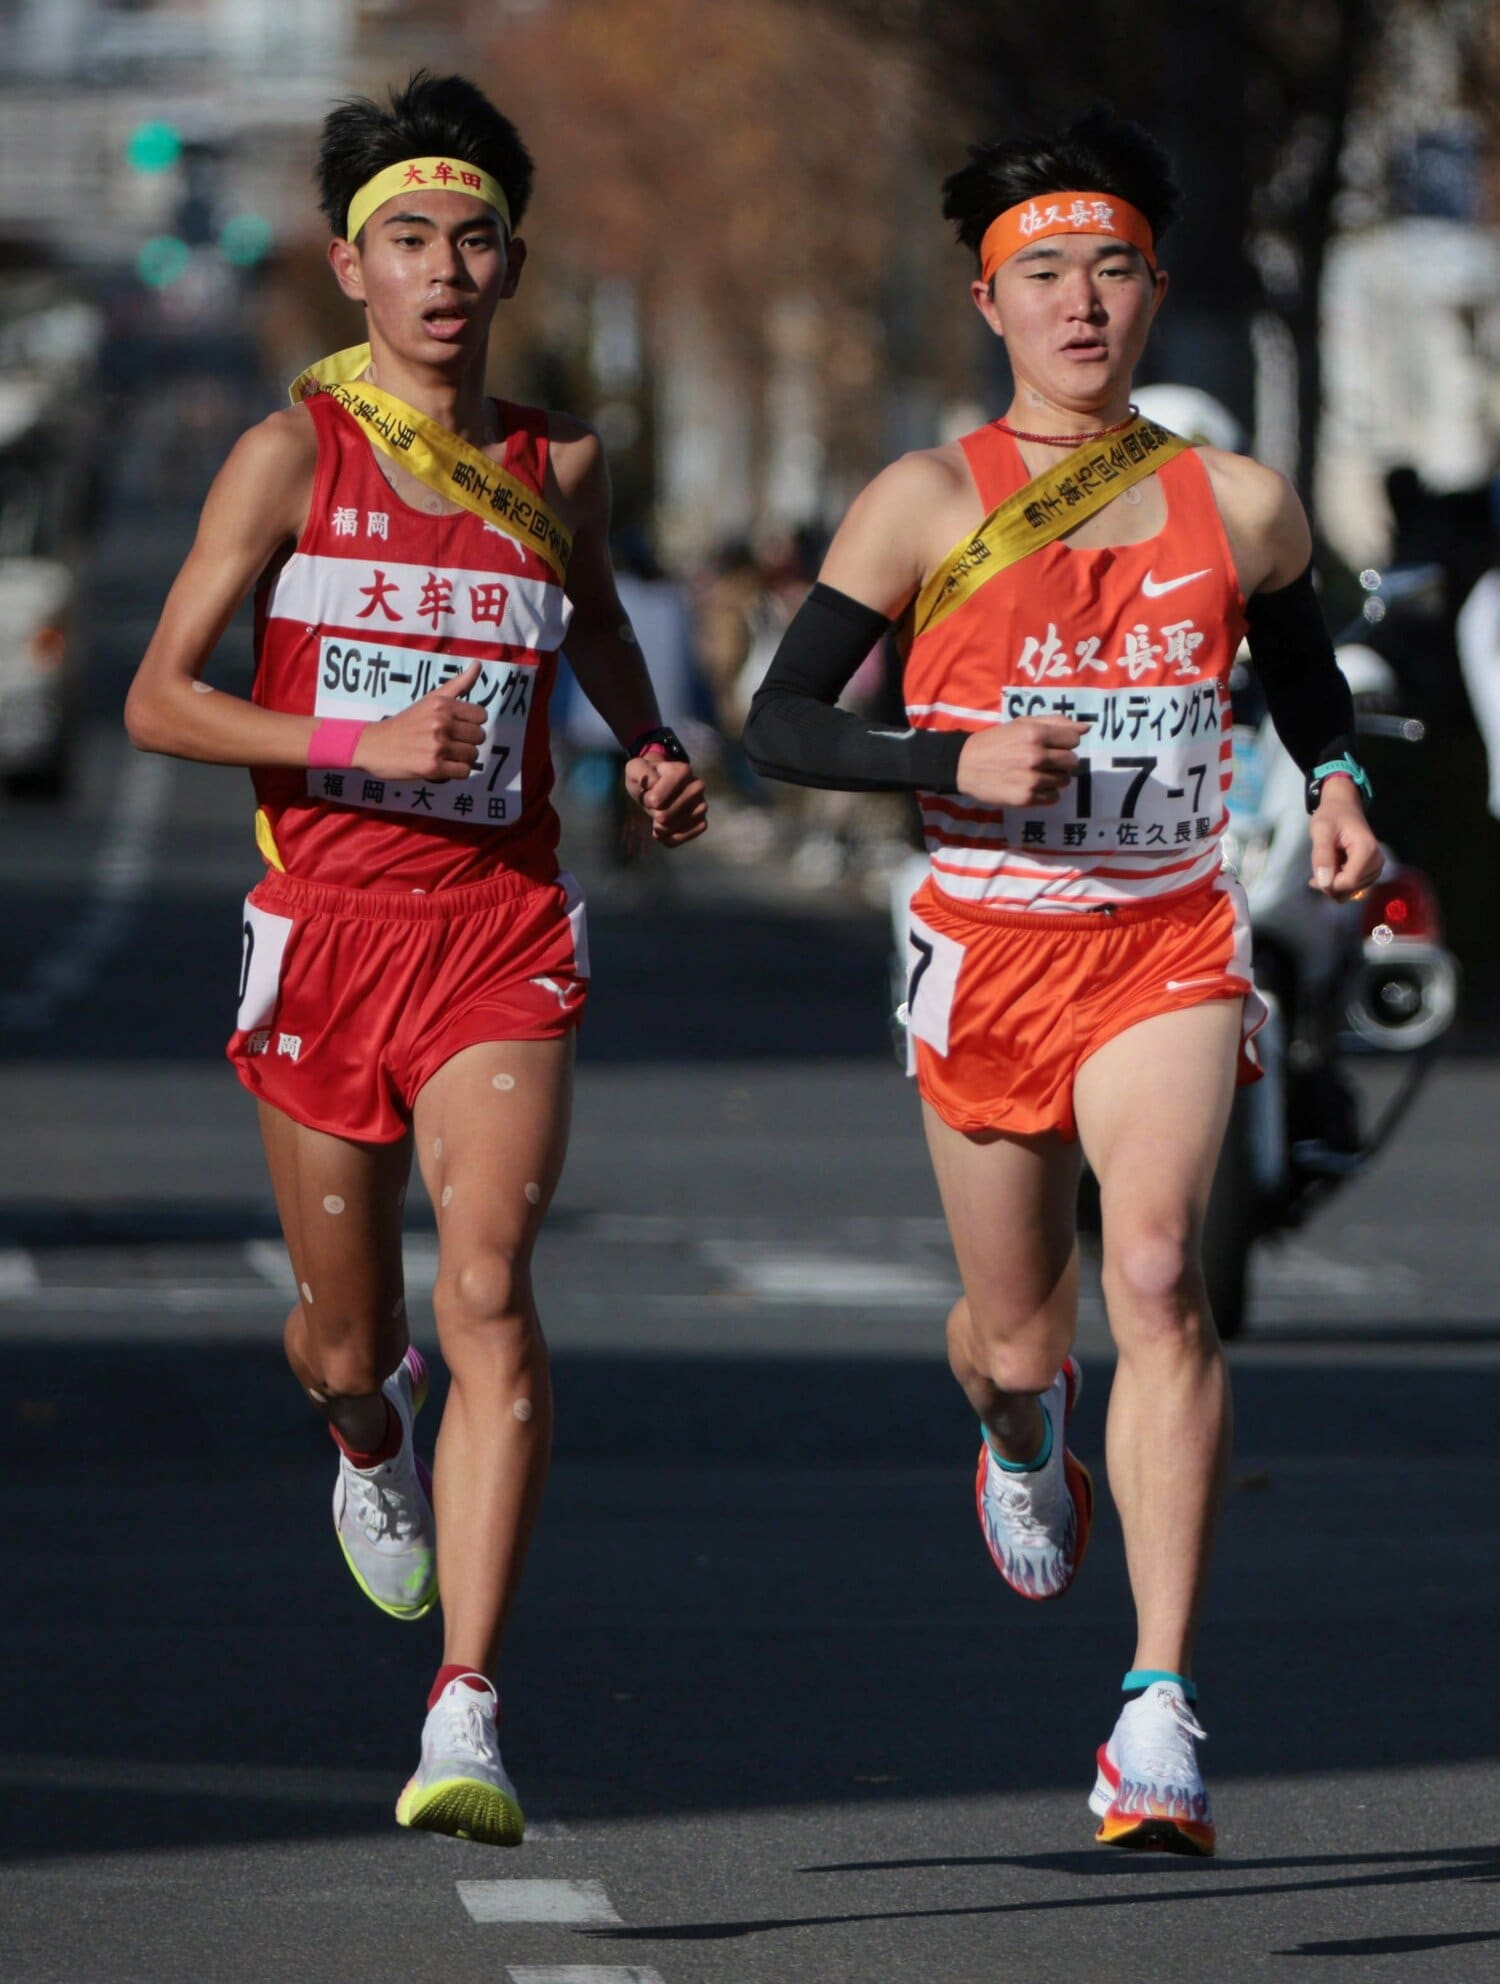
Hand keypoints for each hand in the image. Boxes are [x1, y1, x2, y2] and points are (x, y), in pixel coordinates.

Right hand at [355, 659, 486, 781]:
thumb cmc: (405, 723)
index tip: (458, 727)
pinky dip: (455, 772)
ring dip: (462, 758)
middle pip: (479, 737)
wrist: (374, 745)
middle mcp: (441, 723)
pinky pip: (464, 772)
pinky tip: (443, 766)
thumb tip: (479, 664)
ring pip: (473, 755)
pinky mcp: (434, 767)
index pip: (481, 715)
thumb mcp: (430, 699)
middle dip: (468, 741)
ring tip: (445, 755)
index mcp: (442, 705)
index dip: (472, 723)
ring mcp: (438, 746)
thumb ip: (457, 684)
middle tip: (450, 742)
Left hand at [624, 754, 708, 846]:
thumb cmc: (647, 777)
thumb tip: (652, 783)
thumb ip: (641, 772)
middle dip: (656, 814)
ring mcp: (701, 805)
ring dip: (661, 828)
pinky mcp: (701, 822)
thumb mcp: (636, 769)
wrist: (656, 788)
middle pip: (669, 812)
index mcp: (683, 770)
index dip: (652, 798)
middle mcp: (697, 787)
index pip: (663, 792)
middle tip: (653, 809)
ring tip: (656, 822)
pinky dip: (670, 839)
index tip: (648, 798)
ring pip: (678, 825)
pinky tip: (663, 832)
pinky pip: (684, 836)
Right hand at [955, 718, 1091, 808]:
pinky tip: (1032, 786)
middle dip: (1062, 761)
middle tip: (1045, 761)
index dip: (1065, 742)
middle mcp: (1036, 756)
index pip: (1073, 739)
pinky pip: (1053, 797)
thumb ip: (1055, 723)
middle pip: (1072, 761)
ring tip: (1037, 774)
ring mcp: (1032, 779)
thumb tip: (1086, 728)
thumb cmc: (996, 741)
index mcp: (1036, 734)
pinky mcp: (1026, 798)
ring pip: (1064, 780)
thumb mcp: (1021, 724)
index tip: (1052, 745)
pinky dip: (1047, 793)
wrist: (965, 765)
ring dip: (1055, 777)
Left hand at [1308, 781, 1382, 900]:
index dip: (1330, 884)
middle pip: (1351, 887)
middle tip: (1316, 871)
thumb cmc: (1331, 815)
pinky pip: (1354, 886)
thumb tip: (1324, 883)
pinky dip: (1340, 883)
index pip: (1349, 881)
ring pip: (1352, 890)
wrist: (1344, 806)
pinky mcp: (1372, 871)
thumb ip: (1322, 855)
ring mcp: (1376, 867)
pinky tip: (1332, 870)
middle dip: (1330, 885)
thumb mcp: (1321, 830)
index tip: (1313, 879)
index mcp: (1367, 850)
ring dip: (1334, 884)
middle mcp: (1377, 861)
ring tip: (1326, 866)